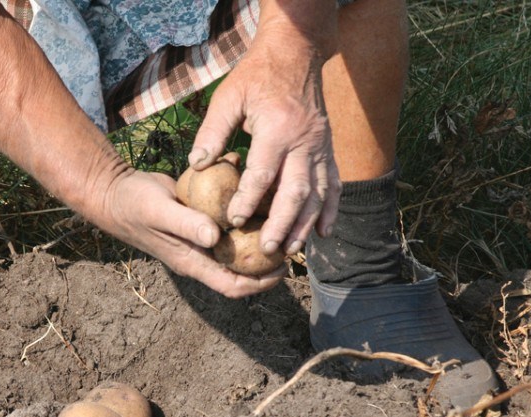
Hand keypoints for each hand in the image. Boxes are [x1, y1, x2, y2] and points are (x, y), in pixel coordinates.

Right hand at [87, 169, 285, 298]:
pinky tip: (255, 190)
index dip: (260, 284)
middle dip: (267, 261)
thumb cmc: (134, 205)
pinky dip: (242, 209)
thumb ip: (186, 224)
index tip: (283, 269)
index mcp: (192, 261)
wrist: (114, 190)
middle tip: (291, 241)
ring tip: (282, 218)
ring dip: (258, 234)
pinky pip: (226, 221)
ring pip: (236, 245)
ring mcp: (200, 236)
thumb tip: (215, 237)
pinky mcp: (200, 217)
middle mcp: (200, 252)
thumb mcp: (160, 212)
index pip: (232, 285)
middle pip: (241, 268)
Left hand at [188, 24, 340, 256]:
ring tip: (291, 250)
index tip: (233, 220)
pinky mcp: (327, 149)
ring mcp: (320, 146)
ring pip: (318, 193)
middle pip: (295, 191)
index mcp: (277, 128)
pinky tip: (323, 233)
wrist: (296, 52)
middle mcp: (304, 141)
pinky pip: (334, 184)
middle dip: (281, 223)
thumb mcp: (228, 97)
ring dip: (306, 224)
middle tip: (267, 248)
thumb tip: (196, 166)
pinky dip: (330, 210)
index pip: (262, 173)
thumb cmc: (256, 75)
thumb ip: (212, 132)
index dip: (247, 199)